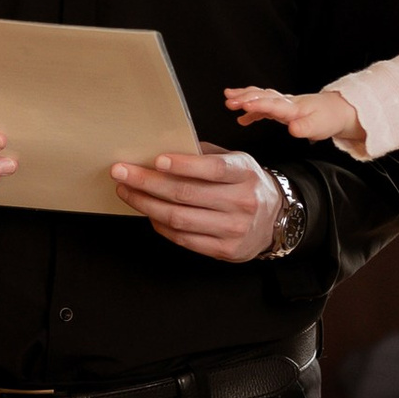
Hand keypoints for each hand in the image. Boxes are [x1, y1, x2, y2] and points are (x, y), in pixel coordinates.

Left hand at [111, 147, 283, 263]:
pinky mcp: (225, 250)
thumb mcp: (236, 162)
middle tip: (121, 173)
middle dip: (148, 182)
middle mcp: (242, 202)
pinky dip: (160, 225)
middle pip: (186, 194)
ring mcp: (233, 229)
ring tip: (127, 192)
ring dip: (146, 204)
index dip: (184, 164)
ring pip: (180, 218)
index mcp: (244, 174)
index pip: (213, 169)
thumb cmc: (247, 184)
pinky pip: (183, 238)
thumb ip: (205, 155)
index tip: (157, 160)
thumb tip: (163, 147)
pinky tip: (148, 212)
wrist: (277, 219)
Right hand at [226, 82, 364, 149]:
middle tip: (229, 99)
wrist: (336, 111)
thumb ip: (304, 128)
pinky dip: (251, 110)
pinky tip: (241, 118)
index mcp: (294, 107)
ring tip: (229, 98)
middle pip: (263, 96)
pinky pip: (263, 105)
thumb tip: (292, 129)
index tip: (245, 105)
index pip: (273, 104)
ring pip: (261, 97)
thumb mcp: (319, 127)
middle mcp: (286, 102)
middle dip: (245, 97)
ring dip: (244, 97)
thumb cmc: (327, 119)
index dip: (259, 105)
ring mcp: (283, 103)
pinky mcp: (282, 108)